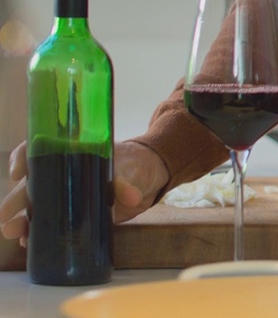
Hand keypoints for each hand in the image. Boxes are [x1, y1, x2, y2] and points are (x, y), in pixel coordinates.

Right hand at [1, 139, 168, 245]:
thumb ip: (126, 183)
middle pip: (29, 185)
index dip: (21, 159)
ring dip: (20, 220)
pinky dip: (36, 233)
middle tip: (7, 216)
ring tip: (14, 233)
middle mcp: (59, 175)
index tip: (17, 173)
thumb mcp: (130, 170)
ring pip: (34, 207)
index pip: (35, 151)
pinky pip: (48, 224)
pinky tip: (28, 243)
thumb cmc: (134, 164)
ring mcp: (64, 197)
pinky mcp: (73, 217)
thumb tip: (132, 198)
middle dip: (15, 201)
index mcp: (69, 154)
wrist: (148, 179)